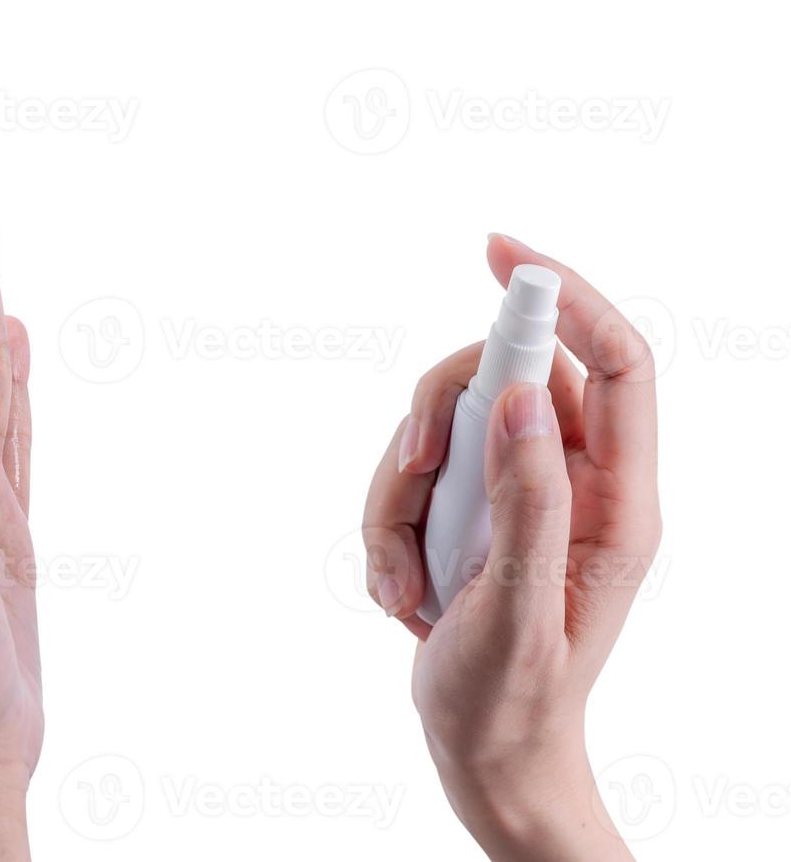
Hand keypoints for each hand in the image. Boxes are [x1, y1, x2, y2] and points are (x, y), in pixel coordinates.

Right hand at [361, 235, 660, 860]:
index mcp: (618, 502)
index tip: (499, 254)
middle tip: (410, 471)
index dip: (566, 295)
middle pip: (506, 379)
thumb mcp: (518, 608)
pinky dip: (386, 524)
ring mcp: (517, 495)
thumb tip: (525, 391)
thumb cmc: (512, 697)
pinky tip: (401, 590)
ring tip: (403, 580)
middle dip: (439, 420)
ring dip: (398, 494)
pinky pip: (410, 474)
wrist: (481, 750)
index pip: (616, 361)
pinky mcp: (470, 513)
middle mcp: (574, 483)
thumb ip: (527, 500)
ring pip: (444, 427)